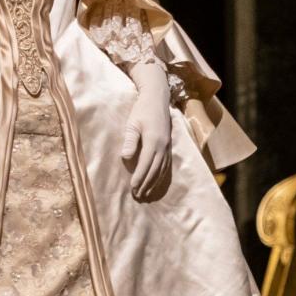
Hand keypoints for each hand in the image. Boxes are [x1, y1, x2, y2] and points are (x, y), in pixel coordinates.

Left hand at [120, 59, 171, 201]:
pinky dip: (161, 175)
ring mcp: (167, 146)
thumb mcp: (132, 123)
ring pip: (162, 169)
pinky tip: (156, 181)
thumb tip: (126, 158)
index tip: (133, 188)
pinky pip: (166, 164)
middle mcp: (162, 146)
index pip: (145, 164)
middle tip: (138, 196)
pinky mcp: (169, 145)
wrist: (158, 99)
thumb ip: (130, 141)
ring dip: (154, 182)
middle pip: (155, 170)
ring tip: (146, 193)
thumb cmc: (141, 110)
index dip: (139, 177)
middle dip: (146, 184)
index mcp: (153, 141)